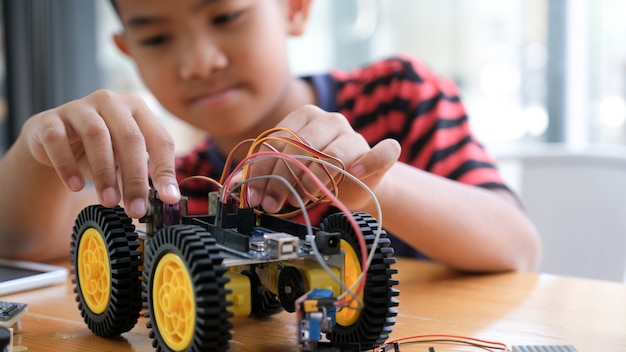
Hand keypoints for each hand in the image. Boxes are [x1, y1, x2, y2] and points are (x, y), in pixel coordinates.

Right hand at [21, 90, 179, 217]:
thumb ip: (139, 176)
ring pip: (96, 135)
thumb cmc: (98, 149)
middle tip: (136, 208)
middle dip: (135, 178)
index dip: (165, 170)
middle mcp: (111, 102)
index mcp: (138, 109)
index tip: (168, 198)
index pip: (160, 139)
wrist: (53, 139)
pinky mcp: (50, 120)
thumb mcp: (123, 160)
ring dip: (104, 172)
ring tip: (109, 201)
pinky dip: (67, 165)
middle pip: (130, 138)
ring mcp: (80, 108)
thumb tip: (160, 202)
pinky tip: (75, 186)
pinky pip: (58, 140)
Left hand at [243, 105, 400, 212]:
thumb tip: (241, 185)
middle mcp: (330, 120)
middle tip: (272, 203)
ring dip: (313, 180)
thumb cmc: (320, 174)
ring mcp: (354, 134)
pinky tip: (355, 173)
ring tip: (301, 198)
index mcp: (304, 116)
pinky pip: (381, 152)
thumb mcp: (289, 171)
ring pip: (332, 153)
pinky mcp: (377, 152)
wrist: (358, 183)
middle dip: (282, 179)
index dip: (262, 170)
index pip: (277, 140)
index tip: (253, 195)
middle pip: (301, 147)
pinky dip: (368, 162)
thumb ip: (268, 172)